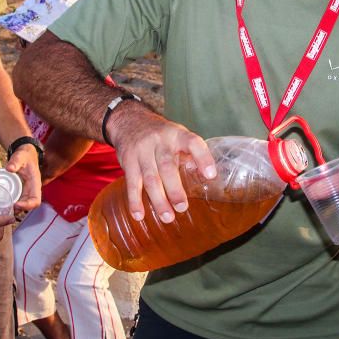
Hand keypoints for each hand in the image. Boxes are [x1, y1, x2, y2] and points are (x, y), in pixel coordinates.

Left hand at [5, 146, 42, 213]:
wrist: (25, 154)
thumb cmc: (24, 155)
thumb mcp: (20, 156)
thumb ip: (15, 161)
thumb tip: (9, 168)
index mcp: (35, 183)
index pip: (36, 200)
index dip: (27, 205)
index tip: (16, 205)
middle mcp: (33, 189)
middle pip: (30, 205)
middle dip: (19, 210)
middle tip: (5, 210)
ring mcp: (28, 191)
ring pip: (24, 204)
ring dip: (15, 209)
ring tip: (3, 210)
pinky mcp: (22, 191)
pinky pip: (19, 201)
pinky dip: (13, 205)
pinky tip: (2, 205)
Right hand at [108, 105, 215, 222]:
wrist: (130, 121)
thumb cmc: (161, 135)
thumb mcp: (177, 136)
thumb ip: (189, 155)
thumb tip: (204, 177)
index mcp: (177, 134)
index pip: (193, 143)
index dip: (203, 158)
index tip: (210, 175)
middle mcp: (160, 141)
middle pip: (167, 166)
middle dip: (175, 189)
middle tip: (182, 207)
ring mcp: (142, 151)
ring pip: (150, 178)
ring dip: (158, 200)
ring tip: (167, 217)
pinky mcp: (128, 161)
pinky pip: (132, 183)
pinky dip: (135, 201)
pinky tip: (139, 215)